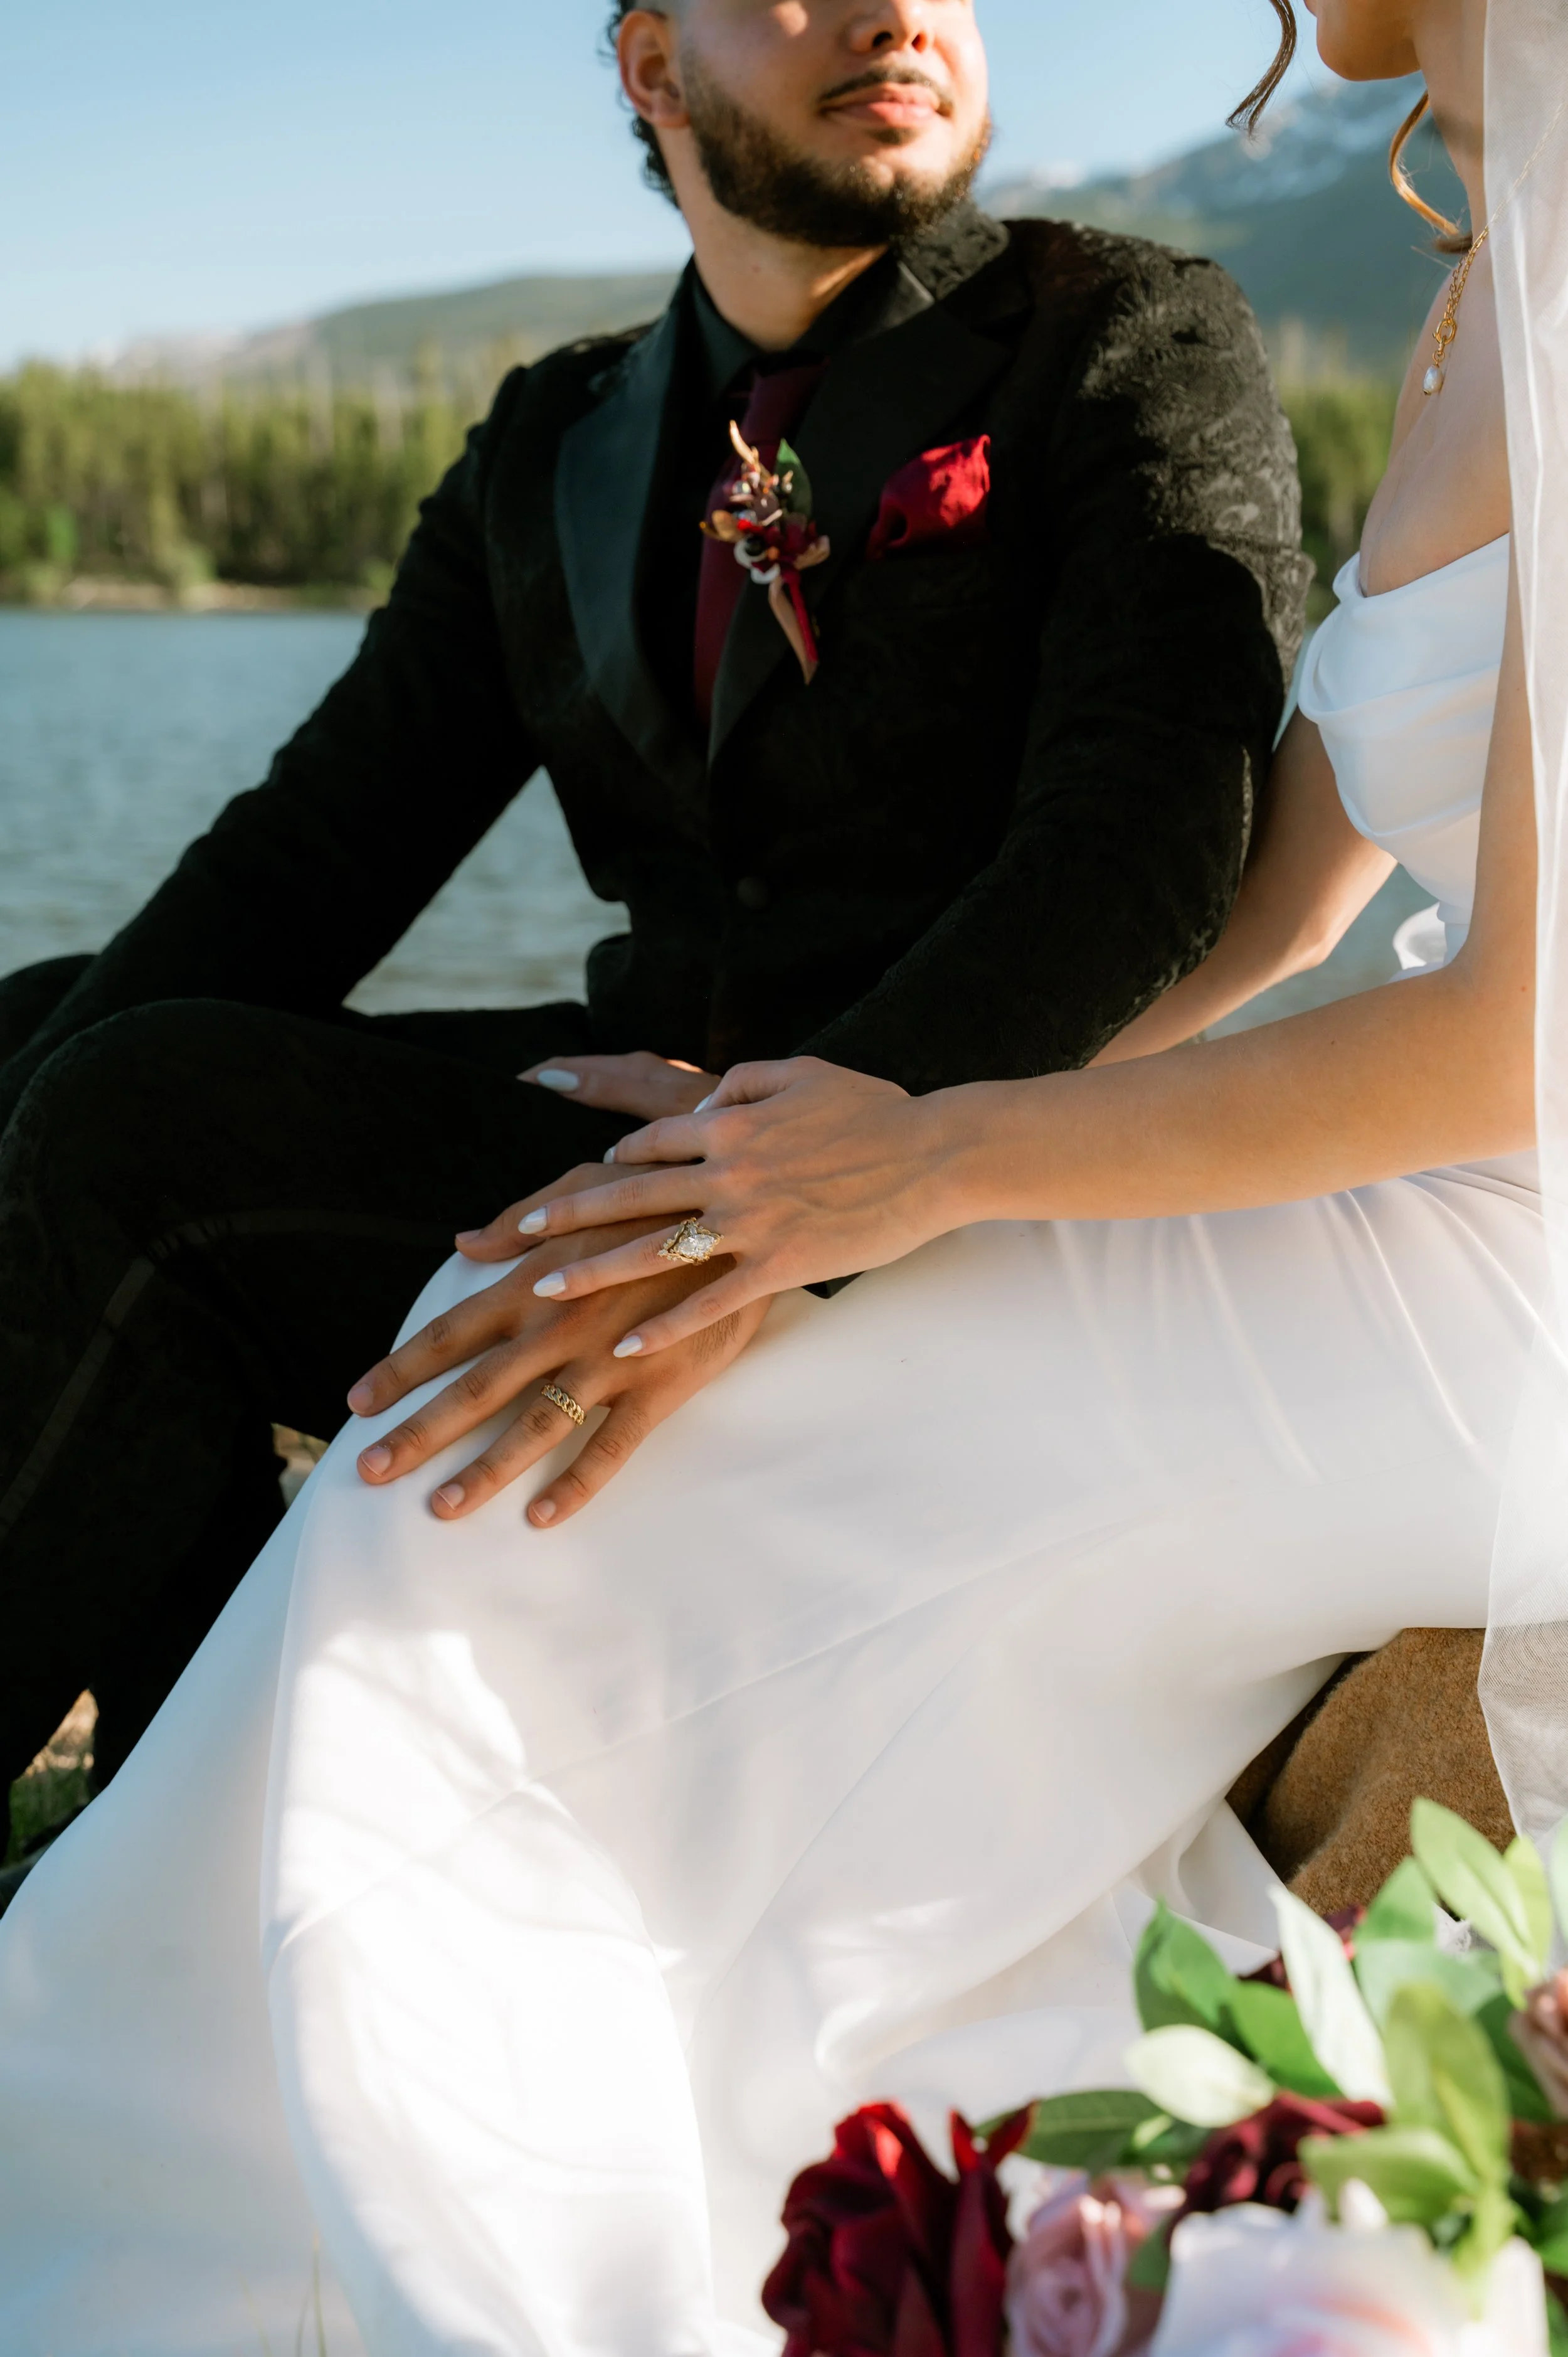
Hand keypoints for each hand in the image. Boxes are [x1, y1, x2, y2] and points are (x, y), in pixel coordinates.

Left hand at [348, 1161, 769, 1527]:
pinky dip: (576, 1481)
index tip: (358, 1404)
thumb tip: (463, 1241)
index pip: (451, 1333)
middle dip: (419, 1432)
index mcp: (533, 1282)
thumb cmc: (655, 1199)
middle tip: (370, 1470)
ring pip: (534, 1425)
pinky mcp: (657, 1386)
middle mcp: (558, 1326)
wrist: (738, 1217)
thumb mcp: (581, 1190)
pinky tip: (542, 1515)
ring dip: (484, 1469)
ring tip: (441, 1507)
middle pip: (475, 1388)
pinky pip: (610, 1444)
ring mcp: (607, 1360)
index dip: (401, 1369)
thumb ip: (520, 1222)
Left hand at [487, 1058, 956, 1356]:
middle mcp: (728, 1173)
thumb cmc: (876, 1111)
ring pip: (653, 1250)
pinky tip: (626, 1347)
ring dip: (593, 1271)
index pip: (652, 1142)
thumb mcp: (804, 1073)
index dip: (613, 1160)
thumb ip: (747, 1081)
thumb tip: (708, 1103)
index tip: (579, 1176)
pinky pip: (708, 1302)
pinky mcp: (778, 1265)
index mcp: (732, 1126)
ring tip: (544, 1290)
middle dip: (567, 1215)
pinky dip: (663, 1326)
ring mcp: (750, 1223)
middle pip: (629, 1196)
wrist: (933, 1155)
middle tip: (517, 1235)